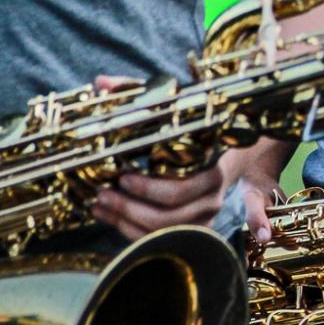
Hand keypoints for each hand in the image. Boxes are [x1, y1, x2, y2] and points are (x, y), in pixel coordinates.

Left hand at [90, 74, 229, 241]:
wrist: (223, 157)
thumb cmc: (189, 132)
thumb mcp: (169, 110)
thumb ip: (137, 95)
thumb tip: (102, 83)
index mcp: (211, 169)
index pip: (178, 189)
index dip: (147, 188)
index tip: (121, 176)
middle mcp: (211, 198)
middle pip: (168, 216)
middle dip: (129, 208)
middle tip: (103, 194)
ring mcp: (204, 218)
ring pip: (162, 233)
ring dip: (126, 222)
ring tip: (100, 205)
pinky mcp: (194, 231)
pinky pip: (160, 240)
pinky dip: (131, 232)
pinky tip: (109, 217)